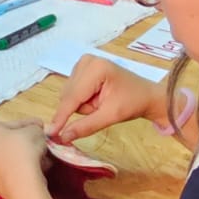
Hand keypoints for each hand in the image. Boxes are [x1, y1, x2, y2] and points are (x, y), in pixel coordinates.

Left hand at [0, 120, 50, 198]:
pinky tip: (38, 170)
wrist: (21, 182)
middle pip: (10, 143)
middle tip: (42, 143)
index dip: (31, 125)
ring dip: (28, 157)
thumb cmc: (24, 151)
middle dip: (28, 143)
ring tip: (43, 158)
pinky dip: (24, 170)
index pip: (13, 125)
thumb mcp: (35, 131)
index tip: (42, 127)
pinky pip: (12, 172)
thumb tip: (37, 130)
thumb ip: (36, 127)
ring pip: (12, 158)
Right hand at [47, 56, 164, 143]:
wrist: (146, 95)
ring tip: (101, 103)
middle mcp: (86, 61)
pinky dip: (83, 100)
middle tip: (101, 109)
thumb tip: (63, 137)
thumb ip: (86, 126)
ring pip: (69, 95)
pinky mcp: (82, 68)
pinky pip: (72, 92)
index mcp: (95, 68)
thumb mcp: (111, 116)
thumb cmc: (133, 103)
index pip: (72, 97)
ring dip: (82, 105)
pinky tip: (97, 98)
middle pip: (68, 96)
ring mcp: (83, 63)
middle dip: (81, 108)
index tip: (51, 133)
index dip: (61, 116)